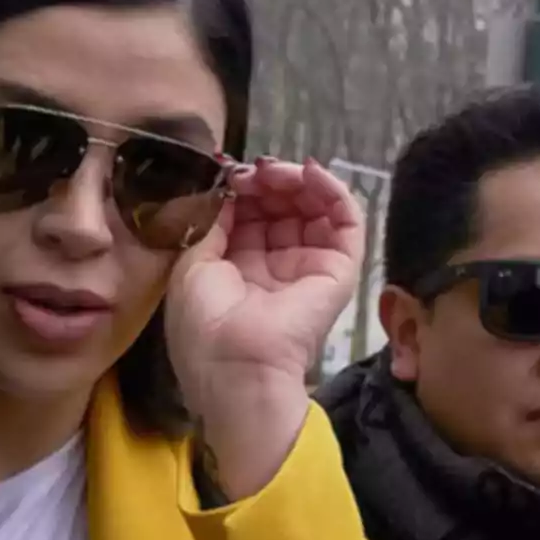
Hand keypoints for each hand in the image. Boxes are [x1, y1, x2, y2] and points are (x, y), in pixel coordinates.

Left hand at [165, 157, 364, 496]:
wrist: (236, 369)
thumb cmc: (205, 325)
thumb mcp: (193, 265)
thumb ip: (213, 224)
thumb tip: (224, 191)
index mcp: (238, 268)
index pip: (250, 213)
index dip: (243, 188)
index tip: (231, 172)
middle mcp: (275, 264)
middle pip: (282, 206)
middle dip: (269, 181)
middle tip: (256, 170)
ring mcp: (309, 266)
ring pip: (315, 208)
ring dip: (298, 180)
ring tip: (279, 172)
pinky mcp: (339, 270)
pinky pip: (346, 223)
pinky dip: (333, 191)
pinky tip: (312, 175)